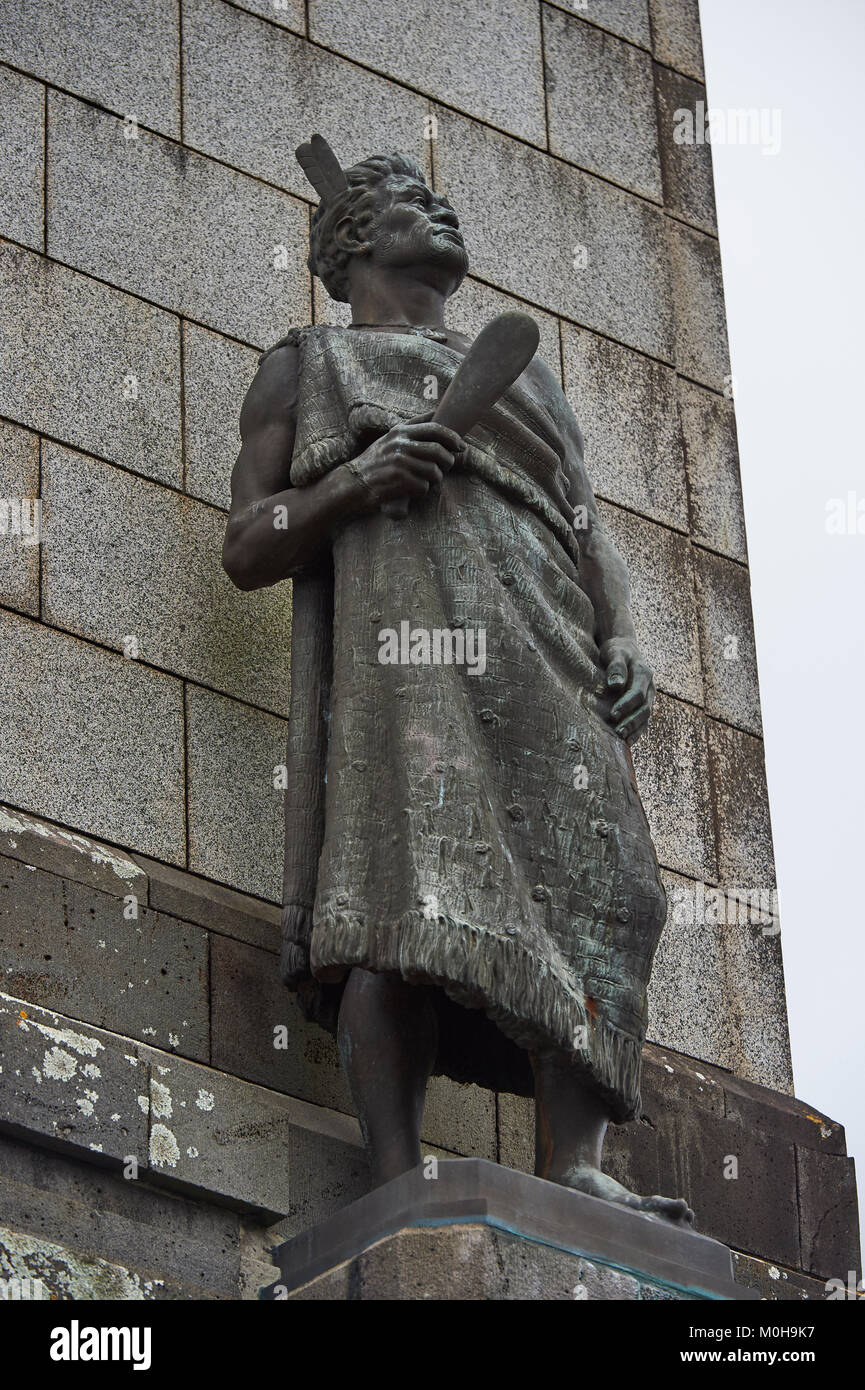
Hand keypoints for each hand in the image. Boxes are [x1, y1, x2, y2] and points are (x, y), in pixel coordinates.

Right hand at [346, 420, 464, 512]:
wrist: (352, 483)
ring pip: (434, 471)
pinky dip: (422, 491)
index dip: (453, 437)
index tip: (462, 446)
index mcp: (400, 432)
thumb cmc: (374, 462)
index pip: (435, 428)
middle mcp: (400, 444)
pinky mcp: (398, 480)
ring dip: (435, 479)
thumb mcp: (389, 438)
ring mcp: (399, 462)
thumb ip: (411, 427)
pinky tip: (413, 490)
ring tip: (427, 481)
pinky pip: (423, 486)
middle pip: (438, 451)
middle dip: (449, 461)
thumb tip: (436, 413)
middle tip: (447, 467)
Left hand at [599, 637, 654, 742]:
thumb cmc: (616, 650)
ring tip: (623, 739)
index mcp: (644, 673)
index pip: (637, 693)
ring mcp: (649, 696)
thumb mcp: (614, 653)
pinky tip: (628, 741)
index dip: (626, 705)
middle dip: (632, 721)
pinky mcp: (644, 703)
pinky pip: (644, 720)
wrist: (624, 648)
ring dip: (635, 729)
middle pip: (644, 708)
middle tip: (618, 731)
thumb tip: (615, 685)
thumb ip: (615, 667)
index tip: (613, 714)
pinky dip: (638, 731)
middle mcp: (650, 687)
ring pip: (646, 717)